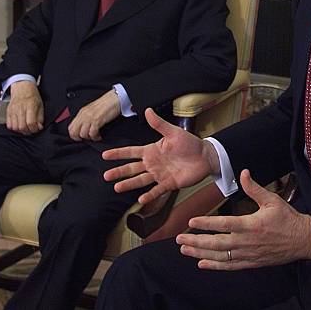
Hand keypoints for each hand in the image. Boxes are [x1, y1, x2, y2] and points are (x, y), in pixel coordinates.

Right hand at [6, 80, 43, 134]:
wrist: (22, 87)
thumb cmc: (32, 95)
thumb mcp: (41, 104)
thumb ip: (40, 117)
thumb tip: (39, 127)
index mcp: (30, 106)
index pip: (31, 122)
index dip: (34, 129)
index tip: (37, 129)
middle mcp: (20, 108)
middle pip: (22, 127)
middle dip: (28, 131)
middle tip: (31, 130)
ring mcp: (13, 110)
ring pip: (15, 127)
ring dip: (21, 131)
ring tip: (26, 128)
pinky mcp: (8, 112)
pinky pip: (9, 125)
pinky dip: (14, 128)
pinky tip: (19, 125)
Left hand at [68, 89, 120, 140]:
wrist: (114, 99)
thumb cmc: (106, 105)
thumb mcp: (91, 110)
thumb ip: (85, 117)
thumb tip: (82, 127)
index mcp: (81, 112)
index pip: (70, 127)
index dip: (74, 135)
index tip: (80, 137)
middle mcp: (84, 115)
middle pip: (73, 132)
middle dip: (79, 138)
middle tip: (86, 139)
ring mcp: (90, 118)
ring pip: (82, 134)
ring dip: (89, 138)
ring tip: (94, 137)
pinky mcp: (97, 120)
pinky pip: (92, 133)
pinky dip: (95, 137)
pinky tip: (99, 136)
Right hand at [102, 108, 219, 203]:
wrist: (205, 156)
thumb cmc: (189, 143)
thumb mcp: (173, 132)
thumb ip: (159, 124)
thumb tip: (147, 110)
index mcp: (152, 150)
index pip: (131, 152)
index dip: (118, 154)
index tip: (105, 155)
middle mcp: (153, 163)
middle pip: (132, 168)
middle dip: (119, 172)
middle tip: (106, 176)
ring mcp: (160, 174)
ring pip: (140, 180)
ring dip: (129, 184)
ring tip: (117, 188)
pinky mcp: (169, 184)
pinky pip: (157, 190)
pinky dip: (149, 195)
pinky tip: (140, 199)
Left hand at [176, 169, 310, 269]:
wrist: (303, 240)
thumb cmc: (287, 218)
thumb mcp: (271, 200)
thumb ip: (254, 188)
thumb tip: (243, 172)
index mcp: (250, 225)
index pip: (223, 224)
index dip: (206, 223)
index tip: (191, 221)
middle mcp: (246, 242)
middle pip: (217, 244)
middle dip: (196, 241)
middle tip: (179, 238)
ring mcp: (248, 255)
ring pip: (220, 257)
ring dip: (201, 253)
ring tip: (185, 249)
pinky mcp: (251, 263)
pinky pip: (230, 266)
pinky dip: (215, 266)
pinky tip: (202, 263)